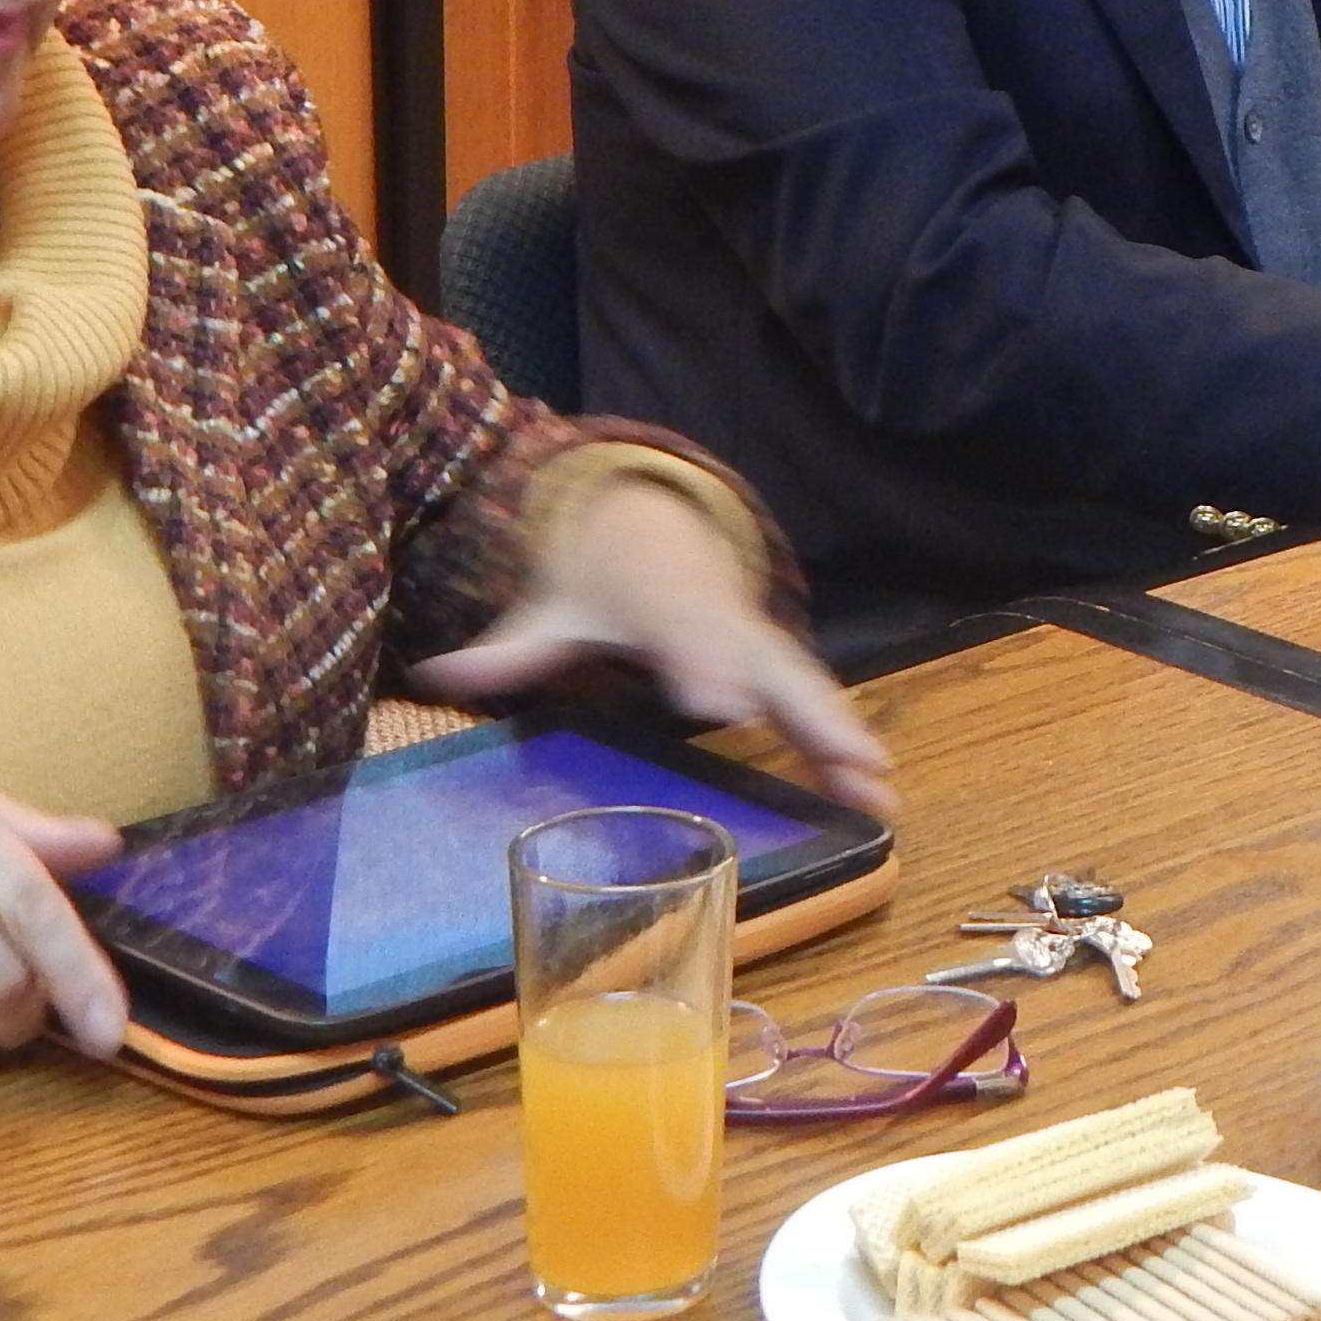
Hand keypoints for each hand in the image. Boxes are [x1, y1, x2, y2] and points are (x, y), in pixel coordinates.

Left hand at [421, 474, 896, 818]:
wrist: (655, 529)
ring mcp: (759, 643)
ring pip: (809, 688)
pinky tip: (877, 790)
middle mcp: (726, 624)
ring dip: (847, 738)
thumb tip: (439, 669)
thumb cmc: (604, 584)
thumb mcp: (554, 607)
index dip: (706, 670)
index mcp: (671, 606)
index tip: (725, 707)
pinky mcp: (775, 665)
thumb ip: (510, 647)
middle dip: (809, 713)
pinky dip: (848, 741)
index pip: (690, 638)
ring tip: (881, 791)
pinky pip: (816, 703)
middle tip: (846, 760)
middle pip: (773, 667)